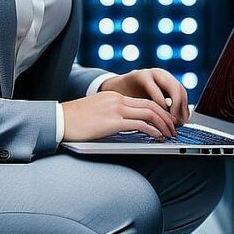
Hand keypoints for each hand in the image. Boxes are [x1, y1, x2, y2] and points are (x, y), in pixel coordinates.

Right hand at [59, 68, 189, 142]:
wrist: (59, 120)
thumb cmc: (73, 121)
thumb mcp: (96, 113)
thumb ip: (112, 115)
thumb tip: (126, 127)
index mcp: (113, 96)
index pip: (142, 101)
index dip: (158, 111)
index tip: (165, 121)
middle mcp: (116, 99)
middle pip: (150, 105)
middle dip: (166, 117)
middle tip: (174, 128)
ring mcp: (115, 109)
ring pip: (149, 113)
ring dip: (163, 124)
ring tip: (170, 135)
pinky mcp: (113, 121)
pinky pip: (140, 125)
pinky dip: (153, 131)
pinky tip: (158, 137)